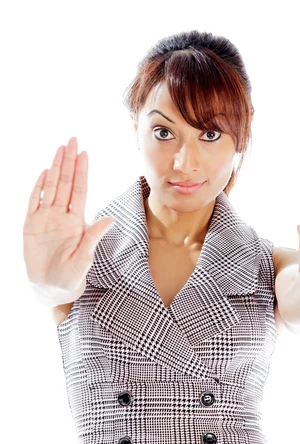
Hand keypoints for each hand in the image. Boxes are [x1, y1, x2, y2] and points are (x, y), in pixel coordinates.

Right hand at [23, 137, 115, 296]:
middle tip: (72, 140)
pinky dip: (38, 188)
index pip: (79, 191)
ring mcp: (46, 219)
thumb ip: (93, 238)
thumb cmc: (71, 277)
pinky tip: (43, 173)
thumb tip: (110, 219)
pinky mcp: (31, 225)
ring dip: (55, 168)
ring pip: (51, 188)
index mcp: (76, 222)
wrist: (51, 289)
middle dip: (69, 162)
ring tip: (60, 149)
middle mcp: (62, 216)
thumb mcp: (84, 259)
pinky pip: (34, 202)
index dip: (81, 172)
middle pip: (65, 183)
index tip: (84, 154)